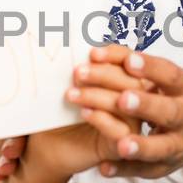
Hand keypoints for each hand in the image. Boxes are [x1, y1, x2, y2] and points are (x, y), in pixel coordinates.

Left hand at [0, 53, 149, 182]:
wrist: (47, 146)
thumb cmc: (57, 110)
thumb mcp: (67, 86)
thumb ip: (76, 66)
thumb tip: (67, 36)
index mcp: (124, 79)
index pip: (129, 61)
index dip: (114, 55)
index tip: (92, 52)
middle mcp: (134, 100)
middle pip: (131, 82)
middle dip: (104, 75)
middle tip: (78, 72)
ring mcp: (130, 124)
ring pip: (127, 106)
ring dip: (98, 96)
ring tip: (71, 94)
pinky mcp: (121, 147)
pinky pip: (120, 131)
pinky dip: (102, 120)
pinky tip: (84, 113)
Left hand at [70, 44, 182, 179]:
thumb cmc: (170, 96)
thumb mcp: (159, 77)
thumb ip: (127, 62)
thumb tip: (94, 54)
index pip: (170, 76)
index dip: (151, 68)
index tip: (130, 61)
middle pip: (168, 112)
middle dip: (146, 106)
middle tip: (122, 99)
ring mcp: (176, 144)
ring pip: (161, 147)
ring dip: (141, 145)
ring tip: (121, 144)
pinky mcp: (163, 166)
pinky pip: (143, 170)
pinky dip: (124, 170)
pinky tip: (104, 167)